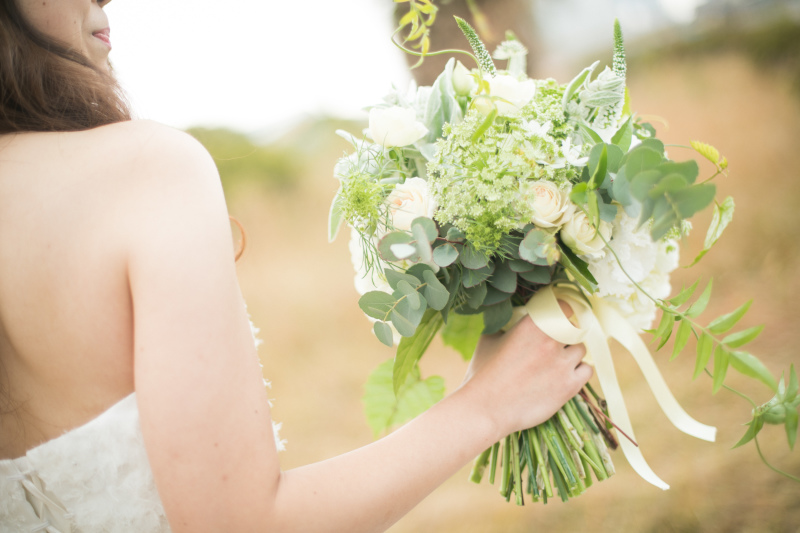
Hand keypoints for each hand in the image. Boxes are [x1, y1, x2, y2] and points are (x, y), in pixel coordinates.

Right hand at [459, 301, 592, 437]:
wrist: (485, 408)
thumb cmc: (483, 373)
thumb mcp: (489, 339)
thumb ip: (506, 326)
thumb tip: (513, 319)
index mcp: (533, 325)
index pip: (564, 306)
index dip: (563, 311)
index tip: (558, 317)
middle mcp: (552, 340)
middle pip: (575, 328)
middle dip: (567, 333)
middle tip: (555, 342)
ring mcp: (563, 364)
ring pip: (581, 349)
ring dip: (571, 353)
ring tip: (557, 361)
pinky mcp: (569, 386)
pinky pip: (587, 370)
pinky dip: (579, 371)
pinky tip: (566, 374)